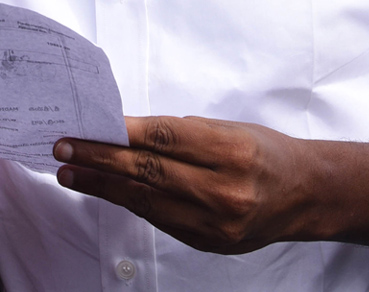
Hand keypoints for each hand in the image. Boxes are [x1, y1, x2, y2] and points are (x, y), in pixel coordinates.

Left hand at [53, 115, 309, 253]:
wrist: (304, 194)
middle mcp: (225, 189)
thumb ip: (178, 133)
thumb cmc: (263, 151)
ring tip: (70, 173)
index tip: (87, 126)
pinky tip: (104, 190)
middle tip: (64, 148)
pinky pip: (158, 219)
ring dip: (102, 186)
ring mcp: (216, 222)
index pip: (165, 138)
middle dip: (100, 160)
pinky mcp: (208, 242)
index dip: (121, 134)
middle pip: (149, 172)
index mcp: (233, 150)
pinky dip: (128, 202)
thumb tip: (123, 132)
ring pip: (146, 200)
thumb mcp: (227, 128)